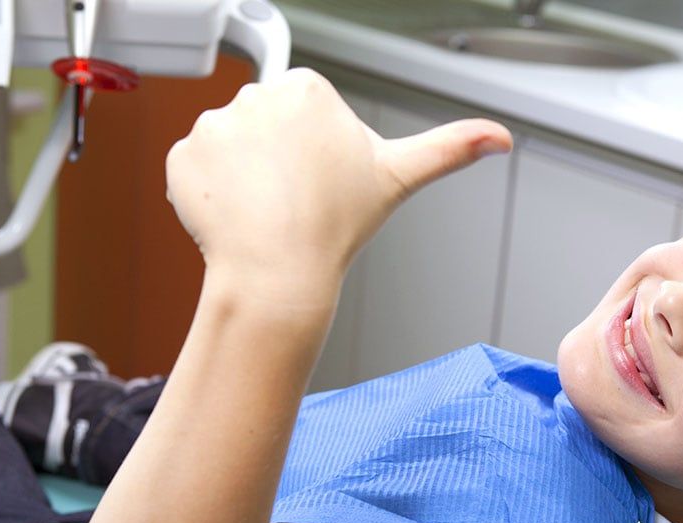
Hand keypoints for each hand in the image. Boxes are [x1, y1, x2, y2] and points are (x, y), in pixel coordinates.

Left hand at [165, 69, 511, 295]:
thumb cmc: (337, 227)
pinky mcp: (181, 156)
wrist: (279, 275)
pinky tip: (235, 216)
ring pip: (231, 149)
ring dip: (244, 178)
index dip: (314, 153)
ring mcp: (212, 125)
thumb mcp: (399, 177)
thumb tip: (501, 138)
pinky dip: (210, 193)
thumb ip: (450, 148)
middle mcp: (255, 95)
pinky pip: (196, 169)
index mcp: (307, 88)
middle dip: (278, 160)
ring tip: (266, 213)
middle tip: (296, 202)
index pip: (304, 112)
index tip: (321, 182)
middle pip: (266, 126)